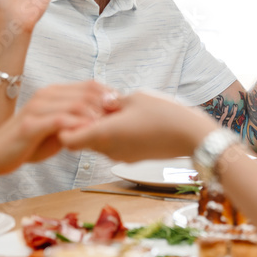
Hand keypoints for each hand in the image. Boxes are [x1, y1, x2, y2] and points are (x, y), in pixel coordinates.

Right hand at [0, 82, 115, 173]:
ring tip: (106, 130)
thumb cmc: (27, 143)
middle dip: (107, 106)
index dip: (110, 96)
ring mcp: (37, 108)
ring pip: (76, 104)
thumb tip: (104, 122)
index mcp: (53, 93)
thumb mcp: (57, 130)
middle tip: (119, 122)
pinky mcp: (31, 125)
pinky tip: (88, 136)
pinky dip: (78, 127)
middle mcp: (46, 95)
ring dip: (95, 117)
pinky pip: (61, 121)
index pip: (90, 85)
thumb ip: (76, 122)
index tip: (122, 112)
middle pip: (87, 92)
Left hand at [59, 91, 217, 162]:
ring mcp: (120, 156)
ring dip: (100, 130)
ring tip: (116, 112)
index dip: (65, 127)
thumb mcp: (135, 97)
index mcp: (103, 133)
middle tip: (96, 107)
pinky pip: (113, 147)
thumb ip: (112, 101)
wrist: (190, 136)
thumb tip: (100, 102)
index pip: (67, 140)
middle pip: (81, 142)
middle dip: (83, 126)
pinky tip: (130, 122)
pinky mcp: (131, 158)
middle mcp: (108, 149)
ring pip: (97, 144)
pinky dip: (114, 136)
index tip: (75, 112)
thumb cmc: (164, 113)